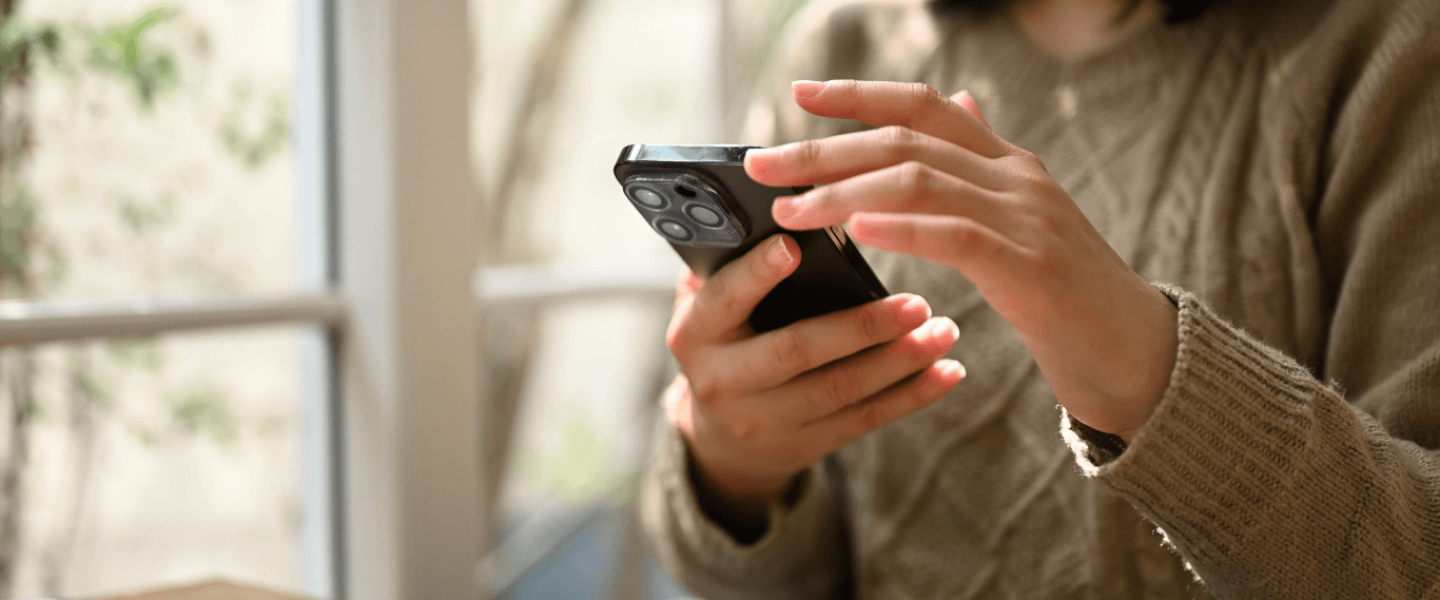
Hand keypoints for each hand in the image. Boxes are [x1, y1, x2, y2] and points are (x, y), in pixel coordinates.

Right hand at [665, 233, 962, 499]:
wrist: (724, 439)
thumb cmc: (727, 343)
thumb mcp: (710, 309)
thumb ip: (727, 266)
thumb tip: (777, 205)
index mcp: (694, 335)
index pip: (724, 300)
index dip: (757, 274)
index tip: (794, 245)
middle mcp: (723, 381)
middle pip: (797, 350)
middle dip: (861, 326)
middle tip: (915, 301)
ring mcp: (765, 419)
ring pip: (841, 389)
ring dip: (900, 360)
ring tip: (943, 329)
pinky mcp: (806, 444)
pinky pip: (865, 419)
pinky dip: (912, 396)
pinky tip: (947, 372)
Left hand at [745, 80, 1177, 441]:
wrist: (1137, 351)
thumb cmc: (1068, 294)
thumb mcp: (1024, 217)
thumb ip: (984, 164)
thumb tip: (959, 100)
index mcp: (1009, 163)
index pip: (927, 106)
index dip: (861, 95)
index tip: (799, 95)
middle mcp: (1016, 177)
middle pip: (905, 139)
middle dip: (824, 149)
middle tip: (762, 164)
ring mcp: (1026, 217)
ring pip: (918, 179)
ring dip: (842, 191)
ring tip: (790, 208)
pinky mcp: (1030, 267)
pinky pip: (955, 234)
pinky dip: (900, 227)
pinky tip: (855, 229)